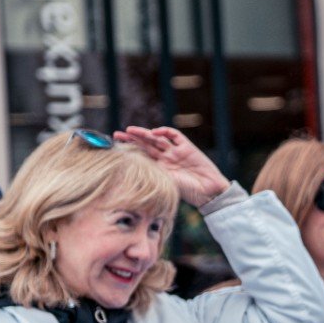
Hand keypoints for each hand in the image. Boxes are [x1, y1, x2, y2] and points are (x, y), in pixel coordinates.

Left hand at [115, 126, 229, 206]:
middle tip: (116, 134)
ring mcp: (176, 151)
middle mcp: (166, 158)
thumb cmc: (188, 192)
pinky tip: (155, 131)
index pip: (141, 155)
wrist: (208, 192)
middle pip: (146, 145)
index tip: (114, 147)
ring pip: (157, 138)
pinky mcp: (187, 147)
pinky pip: (174, 135)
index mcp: (160, 168)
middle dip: (132, 139)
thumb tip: (129, 171)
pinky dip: (165, 131)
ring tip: (130, 130)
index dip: (129, 150)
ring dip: (144, 134)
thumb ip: (152, 174)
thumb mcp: (165, 184)